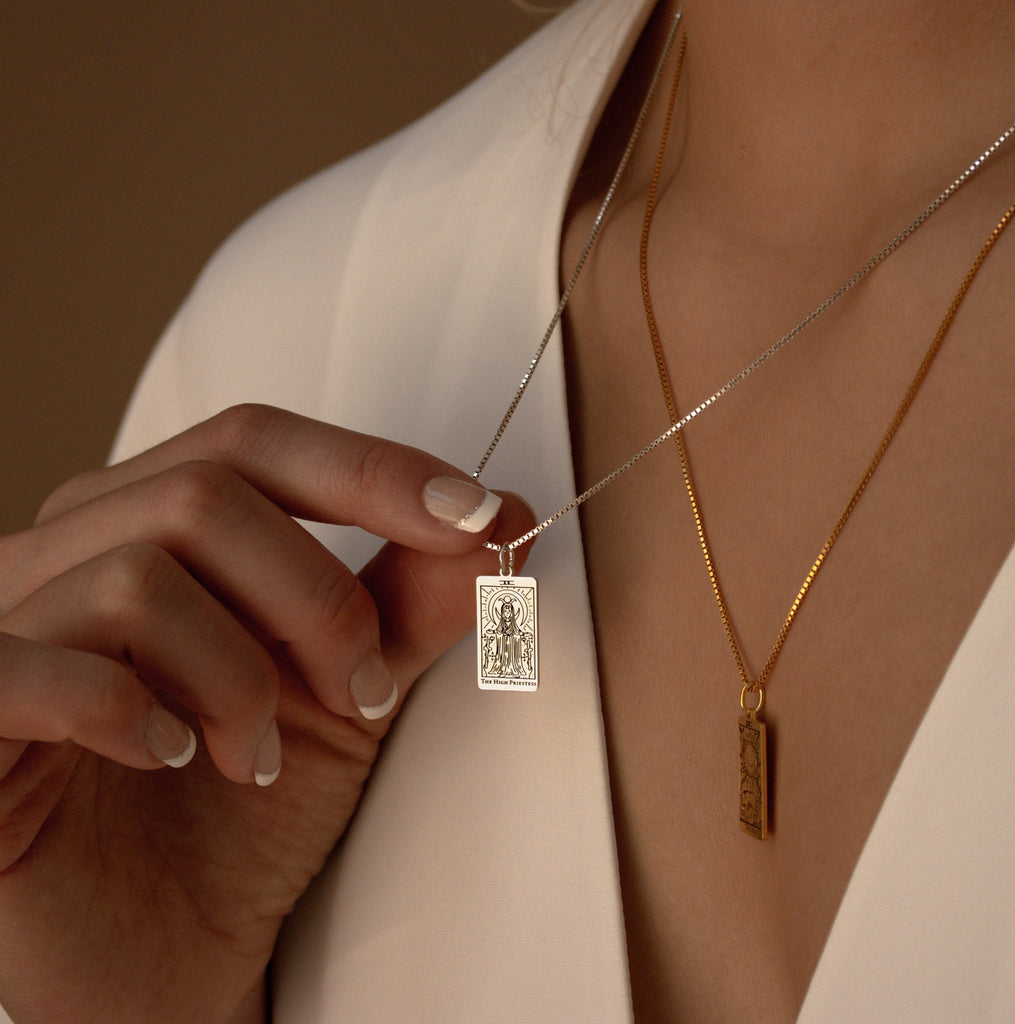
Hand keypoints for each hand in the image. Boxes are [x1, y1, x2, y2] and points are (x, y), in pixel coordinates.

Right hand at [0, 404, 532, 1023]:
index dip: (369, 469)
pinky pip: (35, 666)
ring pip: (138, 576)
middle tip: (362, 690)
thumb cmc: (247, 807)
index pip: (256, 444)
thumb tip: (508, 514)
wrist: (168, 948)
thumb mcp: (350, 688)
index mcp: (149, 521)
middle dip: (317, 598)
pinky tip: (172, 755)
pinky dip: (131, 710)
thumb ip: (413, 600)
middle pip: (204, 495)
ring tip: (259, 757)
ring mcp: (5, 626)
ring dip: (240, 678)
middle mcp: (66, 552)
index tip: (474, 514)